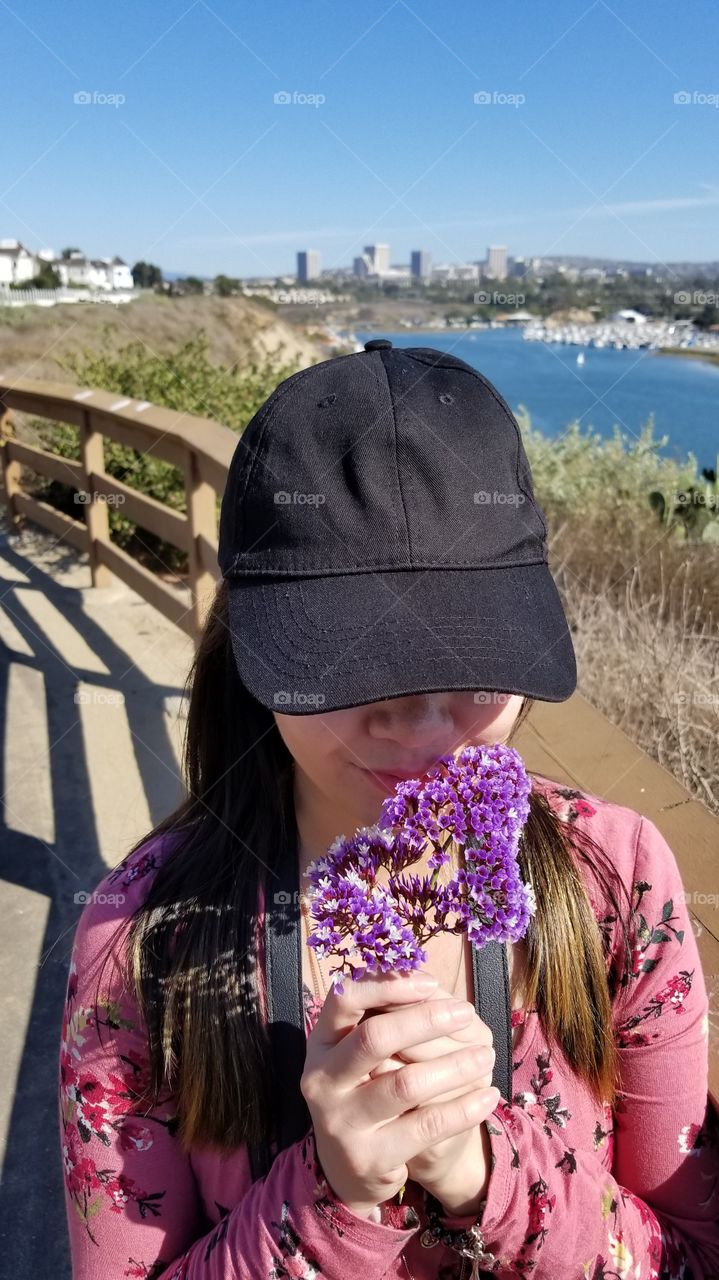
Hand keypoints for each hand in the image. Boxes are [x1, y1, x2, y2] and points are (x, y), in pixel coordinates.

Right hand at [300, 969, 494, 1218]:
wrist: (351, 1169)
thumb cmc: (365, 1091)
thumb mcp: (359, 1054)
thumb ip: (383, 1018)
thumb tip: (427, 984)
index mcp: (320, 1043)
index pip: (344, 999)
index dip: (388, 985)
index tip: (430, 982)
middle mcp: (321, 1080)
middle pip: (374, 1038)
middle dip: (425, 1020)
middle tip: (465, 1012)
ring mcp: (342, 1122)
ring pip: (406, 1084)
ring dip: (455, 1066)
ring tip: (486, 1056)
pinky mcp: (369, 1157)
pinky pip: (426, 1126)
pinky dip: (462, 1109)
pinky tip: (488, 1096)